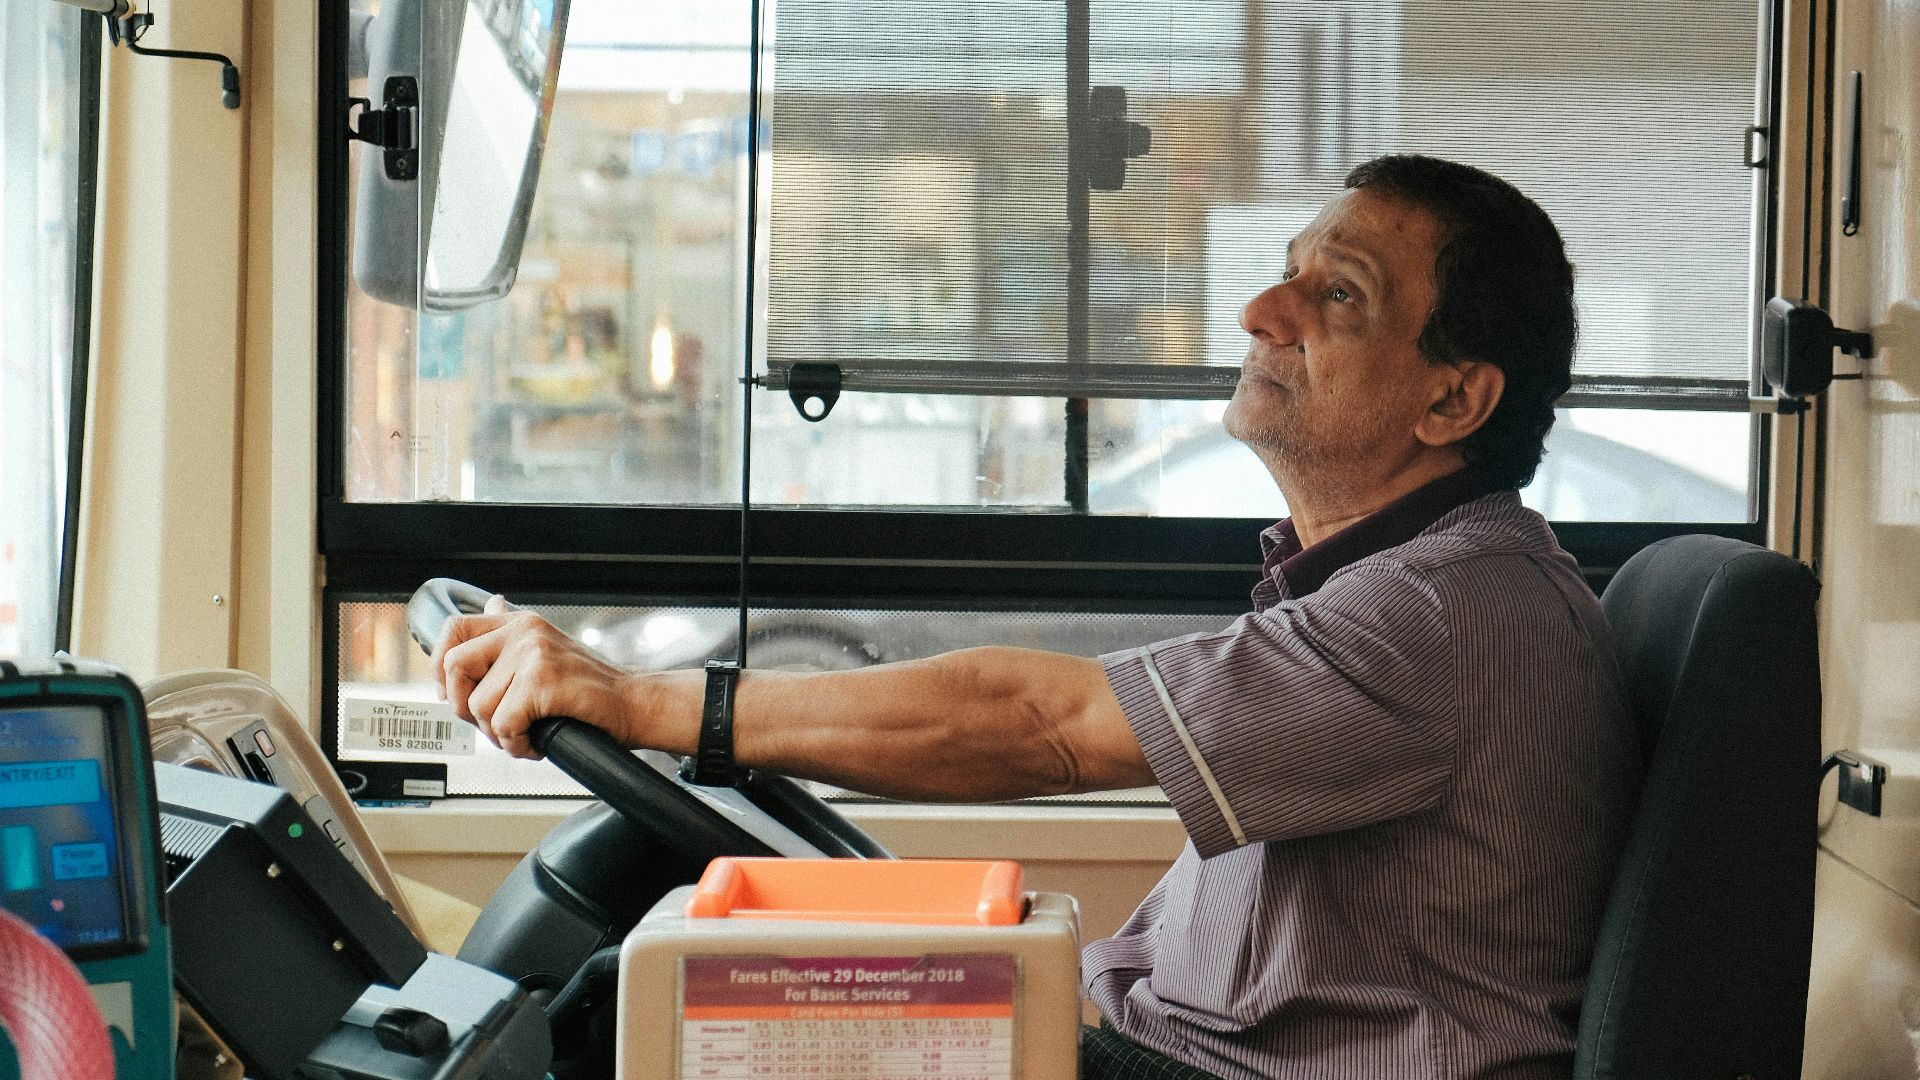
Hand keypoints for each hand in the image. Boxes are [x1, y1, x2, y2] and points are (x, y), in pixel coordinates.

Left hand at [433, 595, 642, 759]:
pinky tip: (537, 743)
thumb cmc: (592, 689)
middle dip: (464, 707)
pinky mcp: (543, 682)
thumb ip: (513, 635)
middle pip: (455, 668)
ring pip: (478, 706)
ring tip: (526, 735)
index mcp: (521, 622)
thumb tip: (490, 602)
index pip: (455, 629)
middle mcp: (525, 632)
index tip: (453, 693)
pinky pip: (503, 724)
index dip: (440, 665)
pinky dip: (516, 745)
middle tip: (494, 723)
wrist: (635, 704)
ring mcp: (534, 654)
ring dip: (498, 734)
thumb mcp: (548, 650)